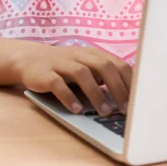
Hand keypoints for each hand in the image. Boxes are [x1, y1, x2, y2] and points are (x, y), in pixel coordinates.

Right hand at [16, 44, 131, 115]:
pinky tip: (77, 110)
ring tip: (104, 112)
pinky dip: (69, 97)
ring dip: (96, 93)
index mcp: (92, 53)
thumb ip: (102, 76)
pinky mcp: (46, 73)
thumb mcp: (85, 67)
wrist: (29, 59)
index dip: (129, 81)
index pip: (117, 63)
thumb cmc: (63, 67)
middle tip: (125, 109)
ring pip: (83, 73)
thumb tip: (125, 97)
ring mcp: (62, 62)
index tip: (138, 100)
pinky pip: (58, 84)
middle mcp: (79, 55)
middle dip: (117, 88)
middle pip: (103, 66)